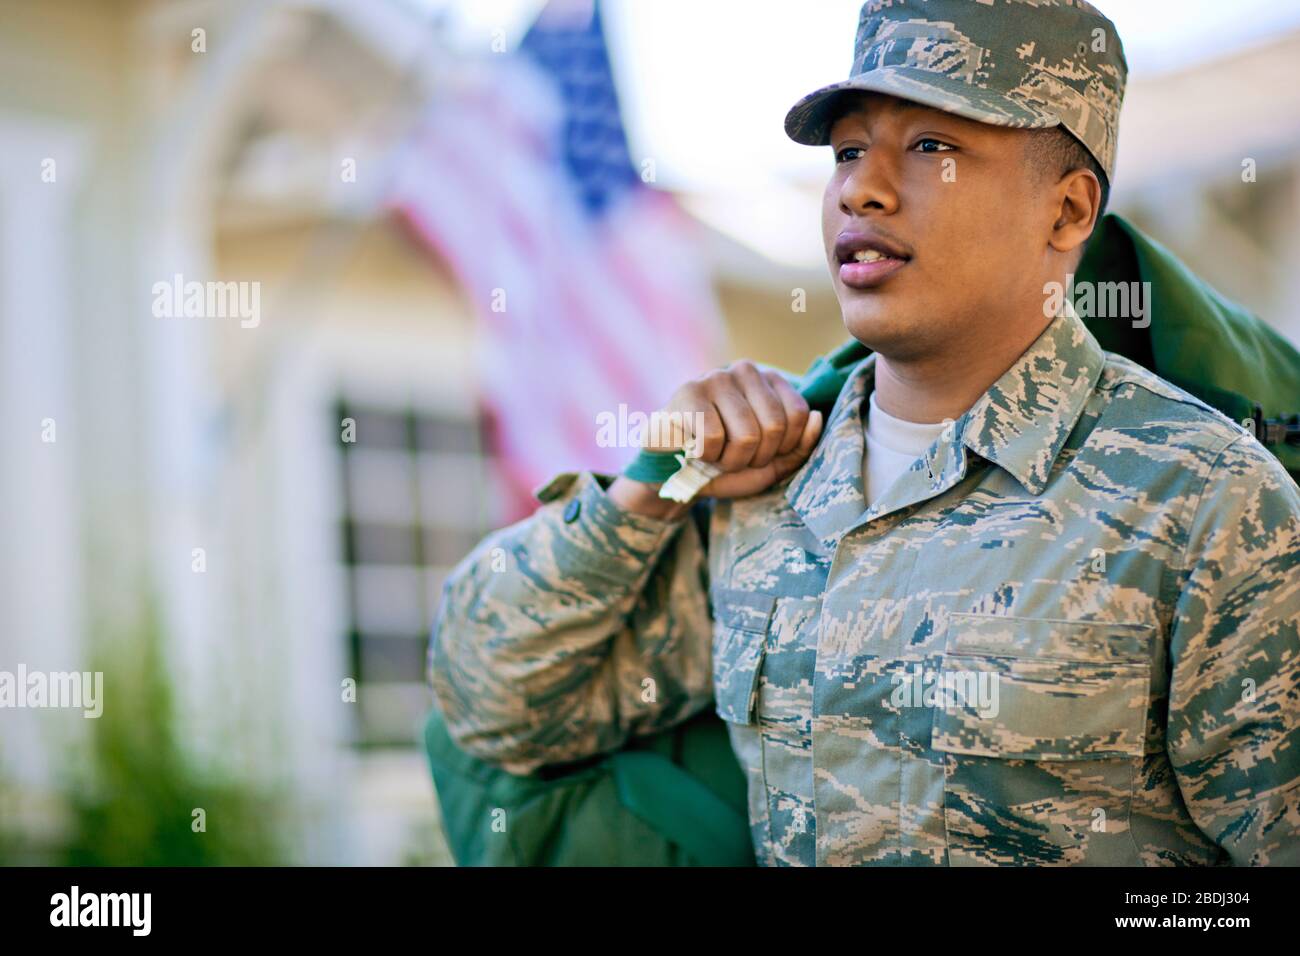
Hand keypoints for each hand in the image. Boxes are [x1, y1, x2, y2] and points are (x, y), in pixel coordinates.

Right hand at [609, 360, 823, 516]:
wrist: (673, 472)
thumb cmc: (725, 463)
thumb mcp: (771, 462)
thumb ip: (800, 446)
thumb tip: (817, 417)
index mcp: (770, 380)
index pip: (798, 415)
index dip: (782, 448)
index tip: (759, 453)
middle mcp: (745, 370)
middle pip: (774, 428)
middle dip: (755, 458)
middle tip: (733, 458)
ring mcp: (715, 377)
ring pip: (746, 436)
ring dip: (730, 462)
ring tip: (714, 455)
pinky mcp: (687, 392)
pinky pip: (713, 439)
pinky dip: (705, 457)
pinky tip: (694, 449)